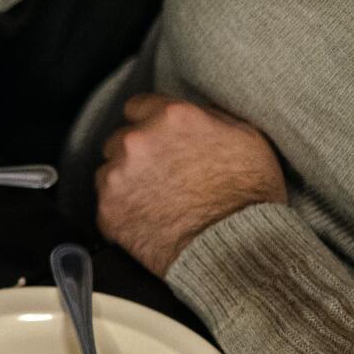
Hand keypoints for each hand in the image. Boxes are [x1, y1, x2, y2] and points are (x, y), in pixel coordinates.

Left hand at [95, 94, 287, 276]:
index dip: (147, 122)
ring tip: (153, 200)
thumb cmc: (248, 194)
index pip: (136, 106)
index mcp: (171, 117)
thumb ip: (206, 117)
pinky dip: (120, 210)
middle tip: (159, 174)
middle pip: (119, 139)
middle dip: (136, 154)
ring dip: (124, 181)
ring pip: (108, 172)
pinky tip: (145, 218)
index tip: (155, 138)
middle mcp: (138, 141)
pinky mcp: (108, 211)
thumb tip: (189, 115)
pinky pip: (105, 204)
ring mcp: (118, 177)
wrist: (234, 246)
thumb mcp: (245, 136)